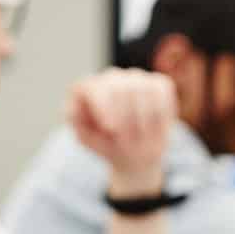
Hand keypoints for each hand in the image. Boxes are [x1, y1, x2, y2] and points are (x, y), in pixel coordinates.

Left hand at [67, 69, 176, 194]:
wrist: (133, 155)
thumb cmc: (105, 144)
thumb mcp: (86, 138)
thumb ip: (76, 120)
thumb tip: (73, 105)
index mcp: (87, 88)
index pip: (93, 87)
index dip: (103, 105)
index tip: (111, 128)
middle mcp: (110, 78)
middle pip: (119, 87)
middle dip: (125, 118)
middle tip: (127, 142)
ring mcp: (134, 78)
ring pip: (142, 88)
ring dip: (143, 119)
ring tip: (139, 138)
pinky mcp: (157, 82)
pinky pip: (161, 89)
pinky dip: (161, 110)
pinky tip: (154, 126)